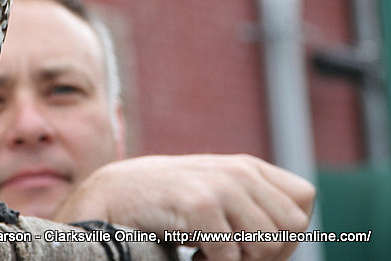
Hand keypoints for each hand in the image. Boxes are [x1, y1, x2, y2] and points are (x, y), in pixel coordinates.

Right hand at [53, 154, 314, 260]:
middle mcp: (239, 172)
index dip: (288, 232)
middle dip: (268, 252)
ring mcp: (220, 186)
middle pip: (292, 227)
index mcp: (248, 167)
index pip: (302, 203)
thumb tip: (291, 239)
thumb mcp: (218, 193)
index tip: (254, 244)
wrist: (116, 192)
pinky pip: (230, 255)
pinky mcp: (199, 205)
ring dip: (240, 260)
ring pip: (266, 244)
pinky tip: (192, 254)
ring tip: (211, 252)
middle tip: (232, 253)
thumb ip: (254, 205)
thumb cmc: (170, 202)